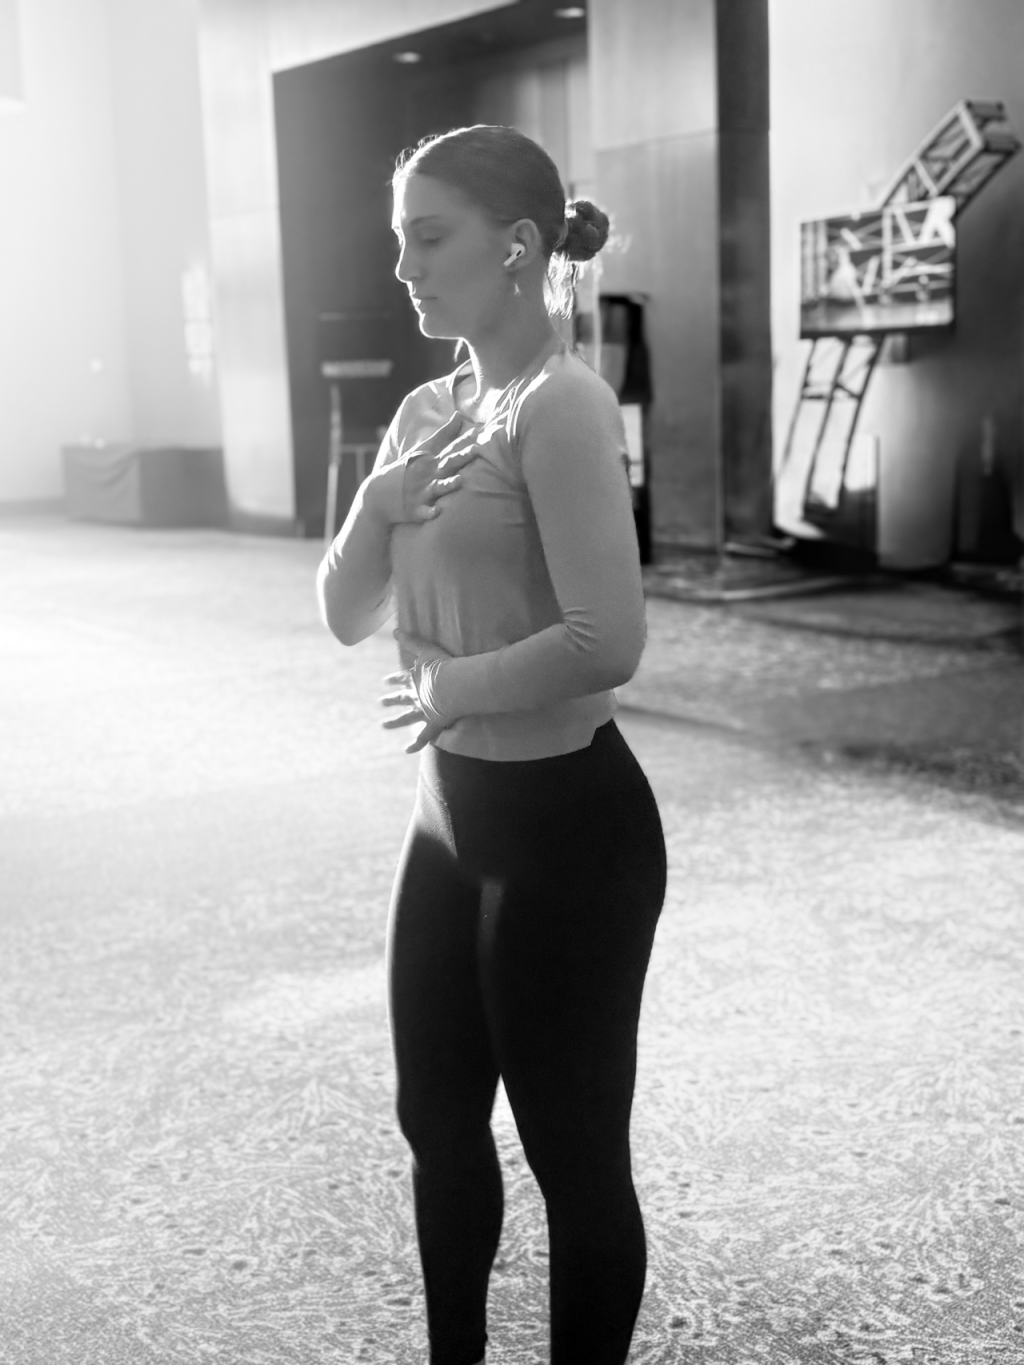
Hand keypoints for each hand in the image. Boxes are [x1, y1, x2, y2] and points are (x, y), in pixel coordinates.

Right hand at [368, 412, 479, 525]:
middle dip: (461, 457)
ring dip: (448, 484)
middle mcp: (428, 474)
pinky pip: (424, 512)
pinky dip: (430, 512)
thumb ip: (443, 435)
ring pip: (437, 488)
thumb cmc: (406, 470)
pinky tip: (437, 512)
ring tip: (460, 481)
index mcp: (431, 461)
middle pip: (447, 464)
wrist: (377, 494)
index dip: (463, 441)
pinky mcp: (415, 510)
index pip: (449, 448)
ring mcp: (421, 492)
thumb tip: (459, 415)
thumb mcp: (422, 451)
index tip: (478, 431)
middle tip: (476, 450)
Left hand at [380, 630, 453, 753]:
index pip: (401, 679)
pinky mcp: (433, 724)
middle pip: (401, 699)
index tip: (384, 682)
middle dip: (391, 700)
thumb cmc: (444, 666)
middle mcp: (416, 697)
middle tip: (380, 703)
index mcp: (415, 680)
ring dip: (395, 722)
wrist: (453, 686)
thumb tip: (394, 630)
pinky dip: (415, 744)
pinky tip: (406, 751)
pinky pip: (423, 737)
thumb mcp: (426, 649)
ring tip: (383, 725)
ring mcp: (423, 711)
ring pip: (406, 718)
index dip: (393, 680)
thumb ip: (411, 640)